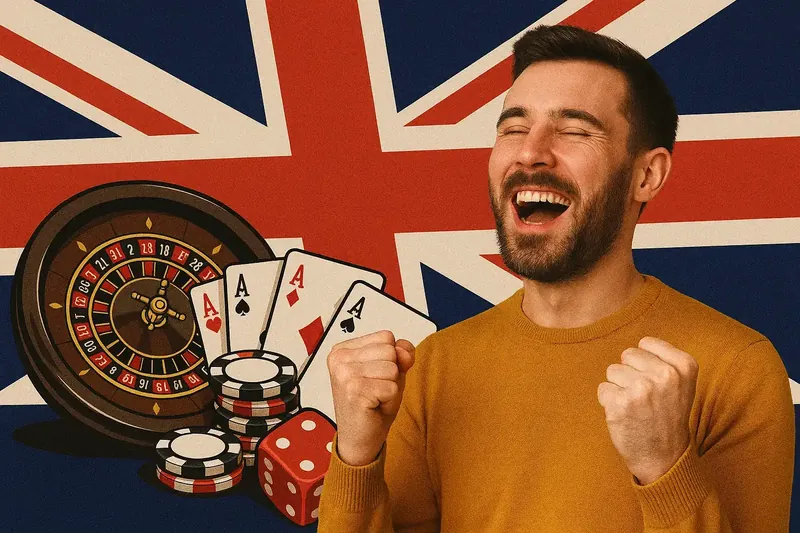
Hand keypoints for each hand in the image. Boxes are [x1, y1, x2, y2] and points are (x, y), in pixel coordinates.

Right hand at [327, 330, 415, 465]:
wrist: (360, 439)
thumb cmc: (373, 404)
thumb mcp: (391, 372)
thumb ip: (401, 354)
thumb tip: (404, 350)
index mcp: (343, 349)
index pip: (386, 336)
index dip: (390, 359)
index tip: (374, 377)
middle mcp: (339, 358)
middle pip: (390, 351)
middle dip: (392, 374)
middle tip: (376, 391)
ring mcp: (344, 374)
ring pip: (393, 369)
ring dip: (391, 388)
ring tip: (375, 399)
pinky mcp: (354, 391)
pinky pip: (392, 388)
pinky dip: (390, 401)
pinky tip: (374, 407)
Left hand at [597, 336, 698, 484]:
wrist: (664, 457)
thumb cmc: (667, 416)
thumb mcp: (681, 383)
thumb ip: (663, 359)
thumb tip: (637, 344)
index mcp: (684, 365)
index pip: (645, 343)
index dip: (645, 363)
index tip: (657, 383)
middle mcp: (665, 375)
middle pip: (627, 355)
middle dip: (631, 373)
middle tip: (645, 398)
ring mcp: (642, 389)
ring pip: (612, 371)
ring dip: (619, 388)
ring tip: (636, 407)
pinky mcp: (620, 403)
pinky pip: (603, 389)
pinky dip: (609, 402)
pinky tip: (625, 416)